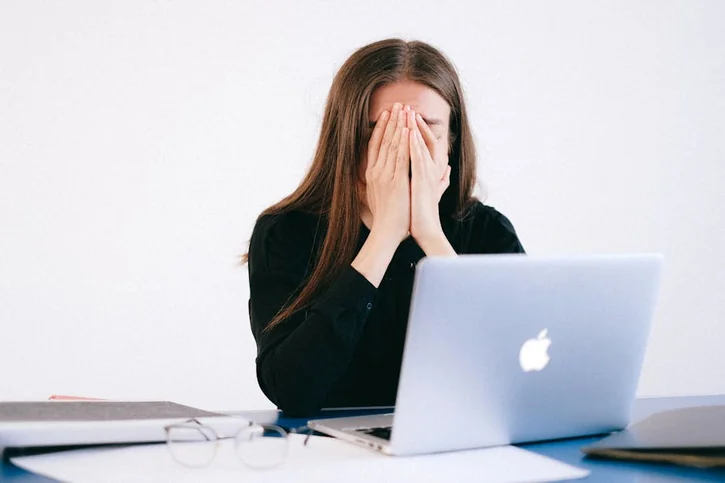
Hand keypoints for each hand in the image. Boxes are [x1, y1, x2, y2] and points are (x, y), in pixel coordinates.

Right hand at [364, 102, 410, 244]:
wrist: (386, 232)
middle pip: (383, 140)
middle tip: (397, 104)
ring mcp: (385, 175)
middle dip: (391, 121)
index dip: (381, 128)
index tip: (387, 114)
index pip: (375, 145)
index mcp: (372, 174)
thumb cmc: (386, 218)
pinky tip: (407, 129)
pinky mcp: (395, 181)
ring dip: (398, 125)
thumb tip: (374, 176)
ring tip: (404, 109)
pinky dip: (403, 142)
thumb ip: (379, 183)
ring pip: (391, 145)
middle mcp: (375, 172)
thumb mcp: (377, 196)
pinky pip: (400, 157)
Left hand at [408, 108, 450, 245]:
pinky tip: (407, 132)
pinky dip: (413, 144)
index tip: (408, 117)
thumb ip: (441, 180)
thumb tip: (448, 171)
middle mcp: (432, 169)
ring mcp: (428, 174)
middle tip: (406, 107)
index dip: (417, 130)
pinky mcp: (422, 180)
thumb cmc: (424, 214)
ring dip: (414, 128)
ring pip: (421, 145)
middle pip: (424, 140)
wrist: (426, 230)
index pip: (425, 144)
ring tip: (407, 112)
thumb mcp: (432, 192)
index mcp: (431, 171)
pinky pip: (417, 158)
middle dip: (414, 123)